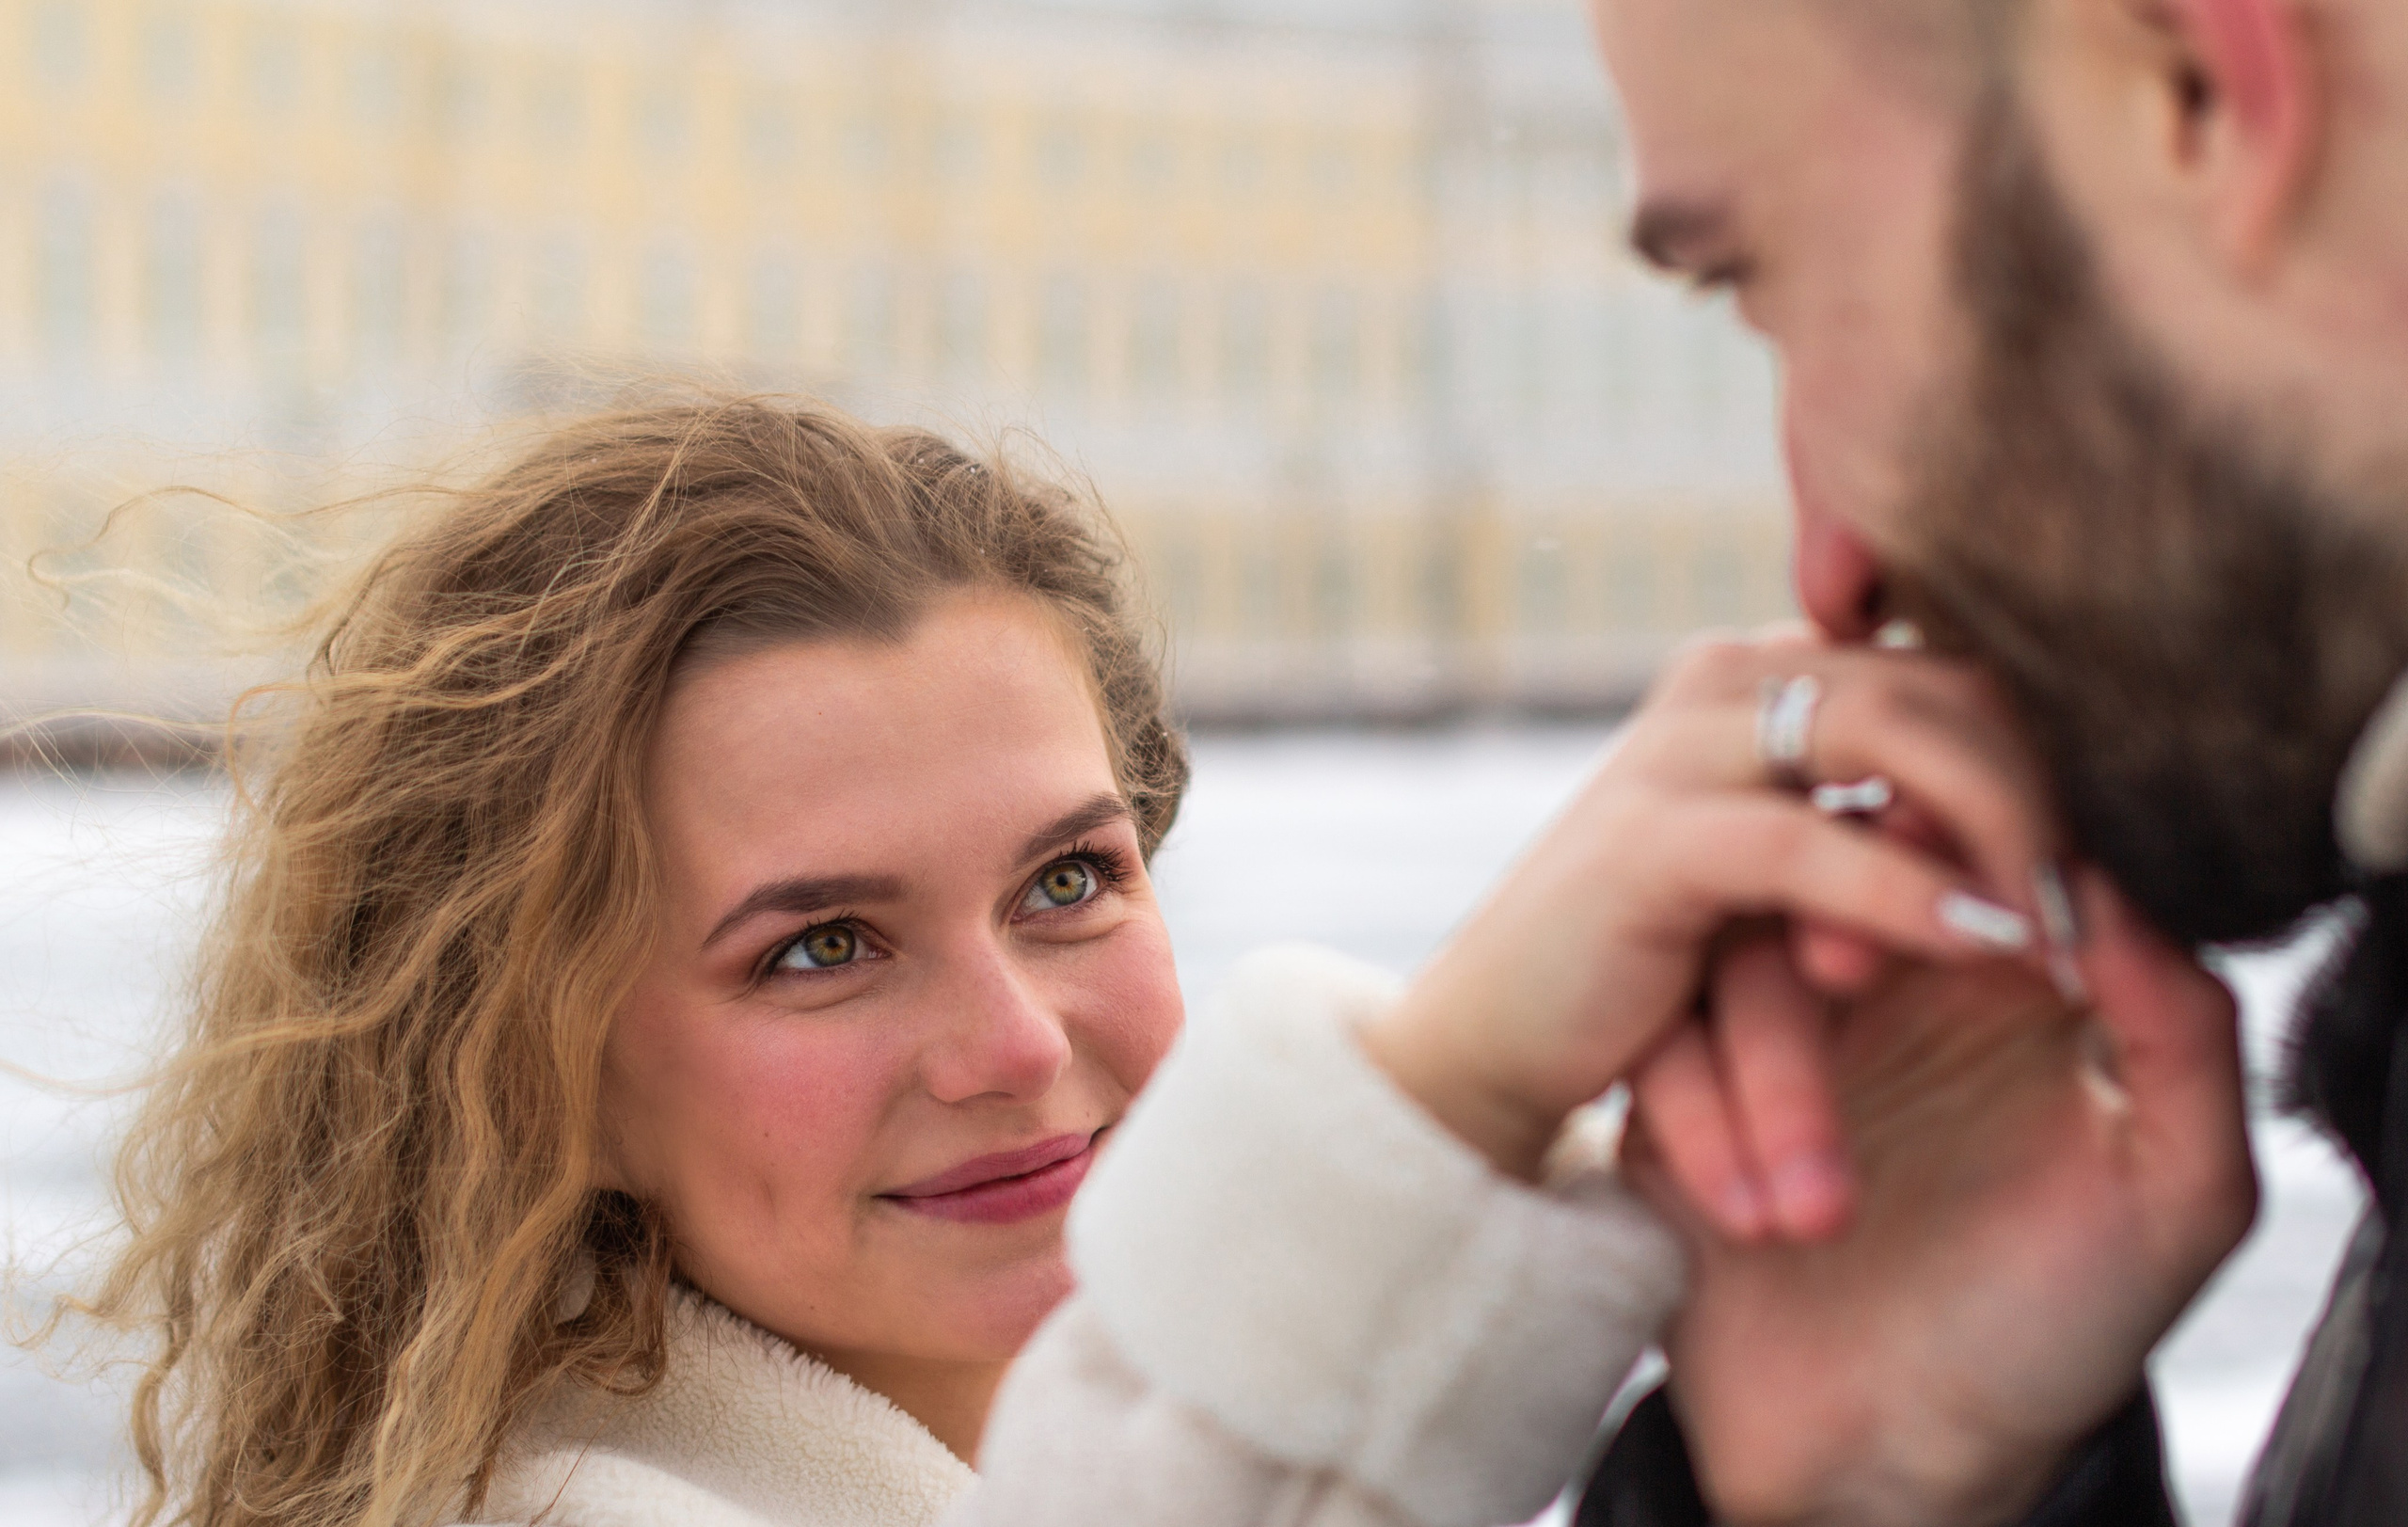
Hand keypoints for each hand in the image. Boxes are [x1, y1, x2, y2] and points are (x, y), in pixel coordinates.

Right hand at [1359, 632, 2063, 1194]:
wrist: (1494, 1054)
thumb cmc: (1654, 983)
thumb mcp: (1791, 895)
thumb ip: (1889, 828)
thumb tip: (2070, 838)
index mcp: (1770, 679)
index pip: (1962, 669)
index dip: (2060, 752)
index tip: (2130, 869)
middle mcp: (1730, 682)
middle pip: (1952, 682)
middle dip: (2051, 789)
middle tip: (2123, 907)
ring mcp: (1683, 744)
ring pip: (1897, 730)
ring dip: (2006, 827)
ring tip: (2075, 934)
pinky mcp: (1651, 839)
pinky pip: (1810, 843)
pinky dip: (1911, 893)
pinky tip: (1993, 942)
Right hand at [1628, 876, 2256, 1526]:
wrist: (1885, 1465)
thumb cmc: (2041, 1334)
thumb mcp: (2174, 1190)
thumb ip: (2182, 1029)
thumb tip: (2100, 888)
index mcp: (1994, 973)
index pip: (1973, 827)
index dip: (1961, 836)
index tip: (1970, 923)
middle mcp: (1875, 978)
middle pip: (1840, 859)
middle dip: (1844, 902)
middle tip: (1843, 976)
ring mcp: (1765, 1029)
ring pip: (1742, 957)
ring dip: (1771, 1070)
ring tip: (1822, 1219)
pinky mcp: (1671, 1089)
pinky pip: (1663, 1048)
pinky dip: (1708, 1125)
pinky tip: (1759, 1221)